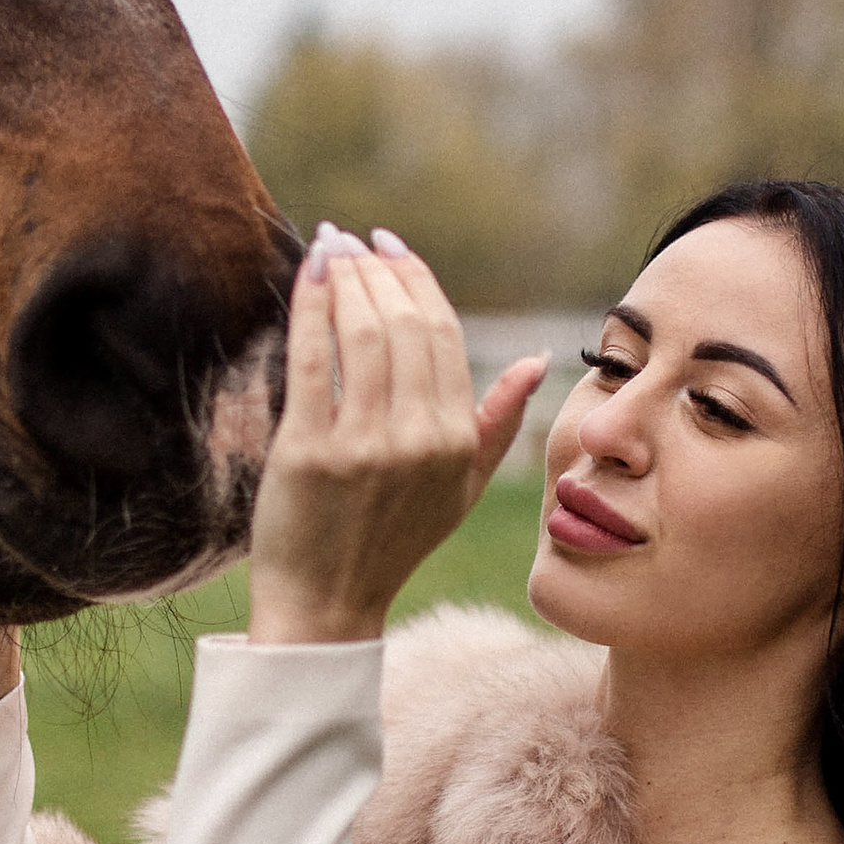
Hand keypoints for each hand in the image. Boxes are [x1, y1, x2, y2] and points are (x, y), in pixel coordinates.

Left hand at [246, 229, 545, 646]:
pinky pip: (313, 359)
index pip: (442, 335)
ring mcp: (364, 446)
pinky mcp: (308, 451)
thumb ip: (500, 424)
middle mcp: (418, 439)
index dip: (416, 279)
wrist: (326, 602)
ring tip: (331, 247)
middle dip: (378, 269)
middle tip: (354, 240)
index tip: (388, 245)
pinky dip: (310, 305)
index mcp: (457, 441)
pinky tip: (309, 273)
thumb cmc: (392, 541)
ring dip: (346, 278)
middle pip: (403, 325)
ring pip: (362, 333)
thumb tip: (535, 360)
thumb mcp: (460, 488)